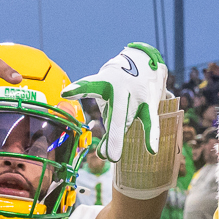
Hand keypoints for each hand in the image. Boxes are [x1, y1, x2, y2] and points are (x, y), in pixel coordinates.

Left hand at [65, 42, 169, 164]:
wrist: (145, 61)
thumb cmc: (119, 86)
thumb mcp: (108, 95)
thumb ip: (106, 123)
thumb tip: (103, 156)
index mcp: (106, 83)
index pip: (91, 85)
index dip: (79, 89)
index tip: (66, 93)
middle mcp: (122, 89)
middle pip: (117, 114)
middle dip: (113, 135)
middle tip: (105, 155)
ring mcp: (137, 95)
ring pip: (130, 120)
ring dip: (122, 138)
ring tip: (112, 157)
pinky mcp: (150, 102)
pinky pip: (151, 120)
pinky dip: (152, 135)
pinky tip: (151, 150)